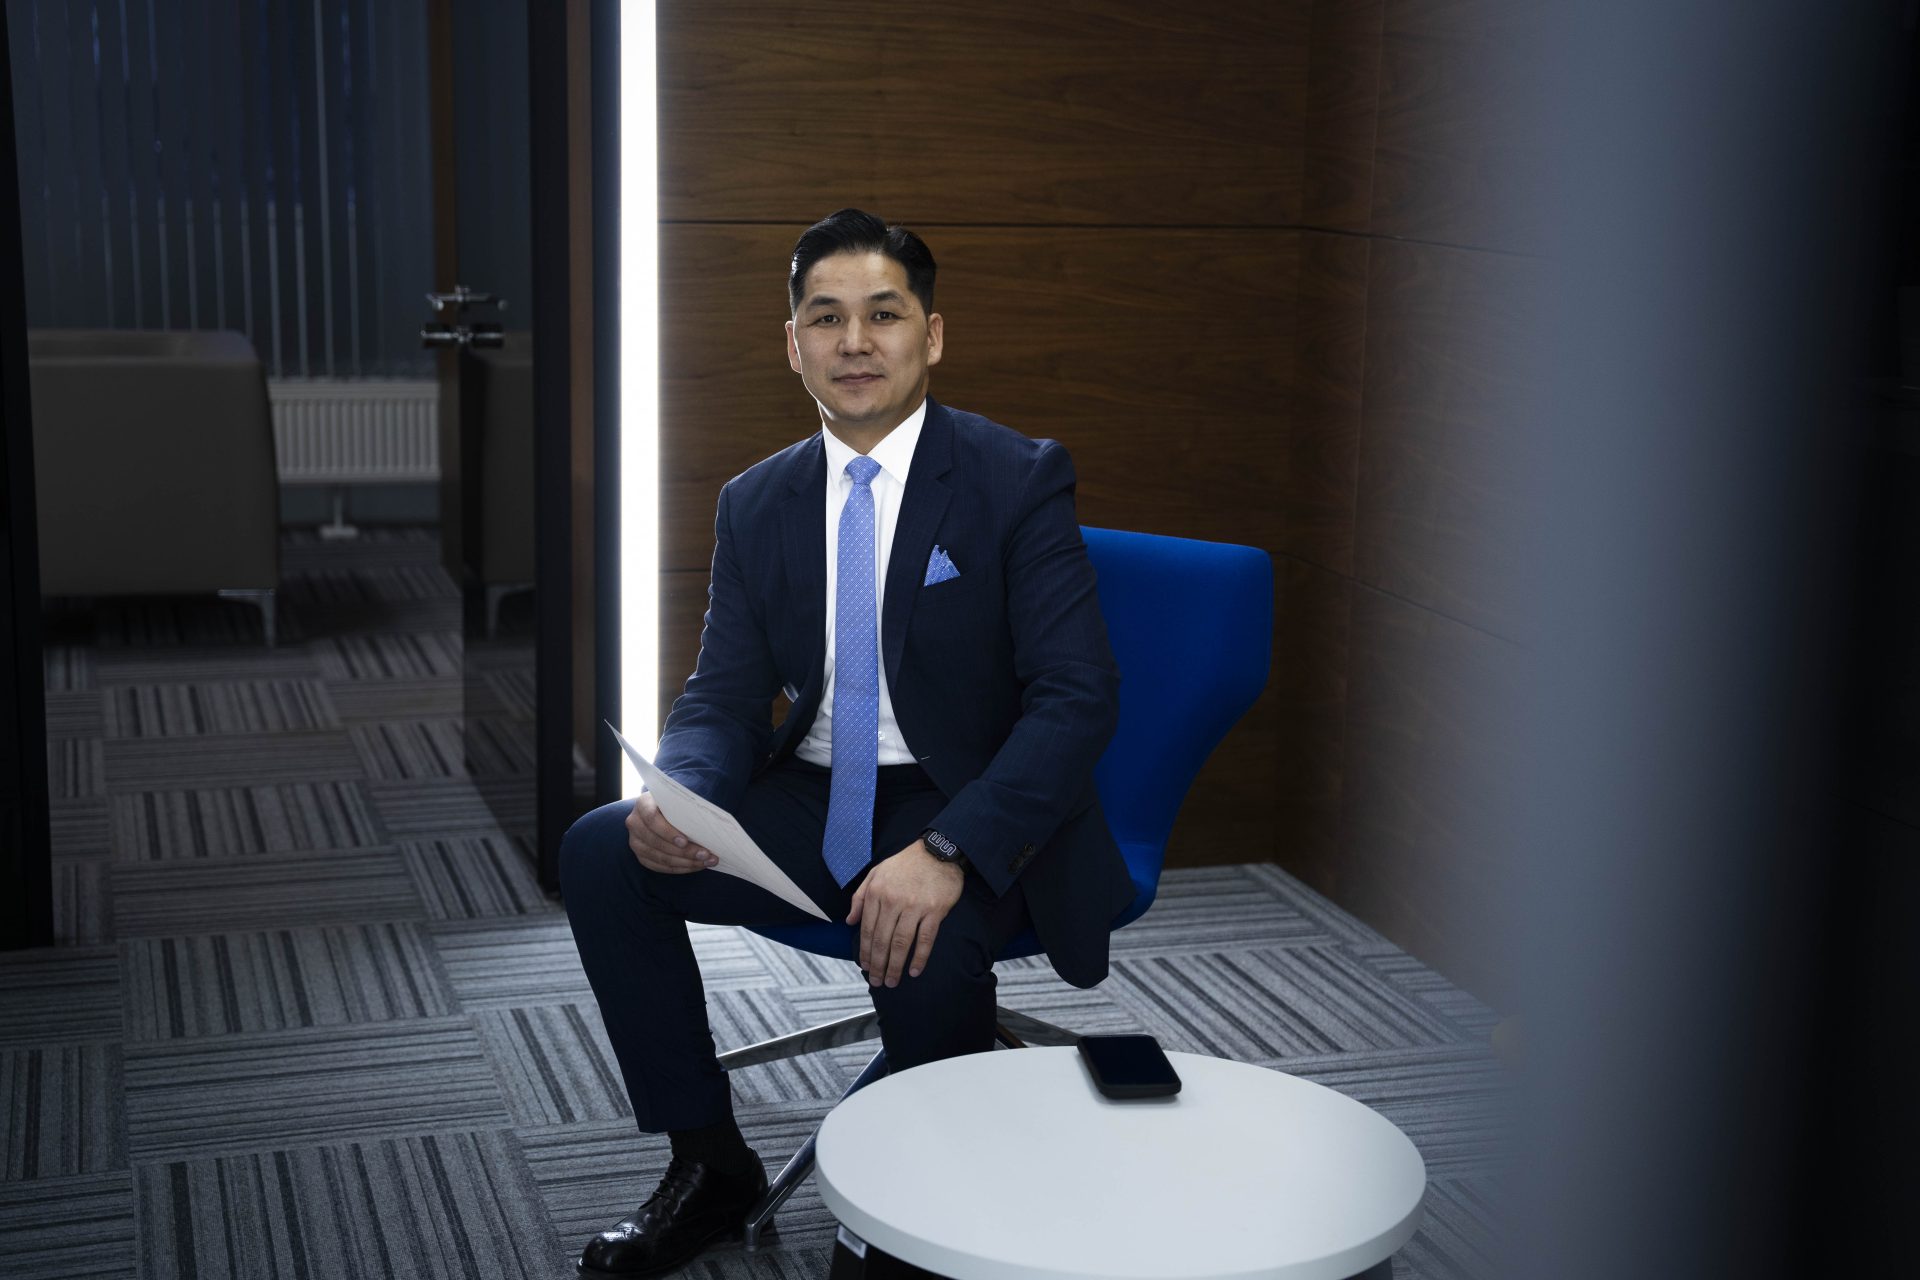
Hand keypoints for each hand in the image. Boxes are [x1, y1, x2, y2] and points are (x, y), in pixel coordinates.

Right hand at [625, 792, 716, 873]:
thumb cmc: (675, 804)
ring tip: (706, 862)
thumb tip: (710, 822)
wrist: (663, 810)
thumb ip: (687, 808)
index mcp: (643, 804)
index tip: (685, 841)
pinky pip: (658, 867)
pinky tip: (695, 867)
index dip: (668, 832)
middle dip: (683, 852)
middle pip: (656, 842)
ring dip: (685, 862)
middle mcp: (635, 823)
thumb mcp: (679, 800)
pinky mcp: (641, 856)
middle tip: (705, 854)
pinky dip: (679, 868)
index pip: (652, 819)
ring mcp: (635, 841)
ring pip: (659, 857)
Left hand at [846, 841, 964, 986]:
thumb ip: (860, 897)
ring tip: (892, 982)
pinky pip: (925, 939)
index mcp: (876, 893)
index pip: (867, 929)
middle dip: (878, 965)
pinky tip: (914, 970)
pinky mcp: (934, 910)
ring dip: (895, 966)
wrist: (937, 851)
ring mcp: (914, 907)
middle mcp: (893, 901)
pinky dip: (920, 957)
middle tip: (878, 982)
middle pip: (882, 940)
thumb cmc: (905, 864)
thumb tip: (849, 921)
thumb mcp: (876, 873)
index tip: (865, 967)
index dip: (865, 952)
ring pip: (901, 943)